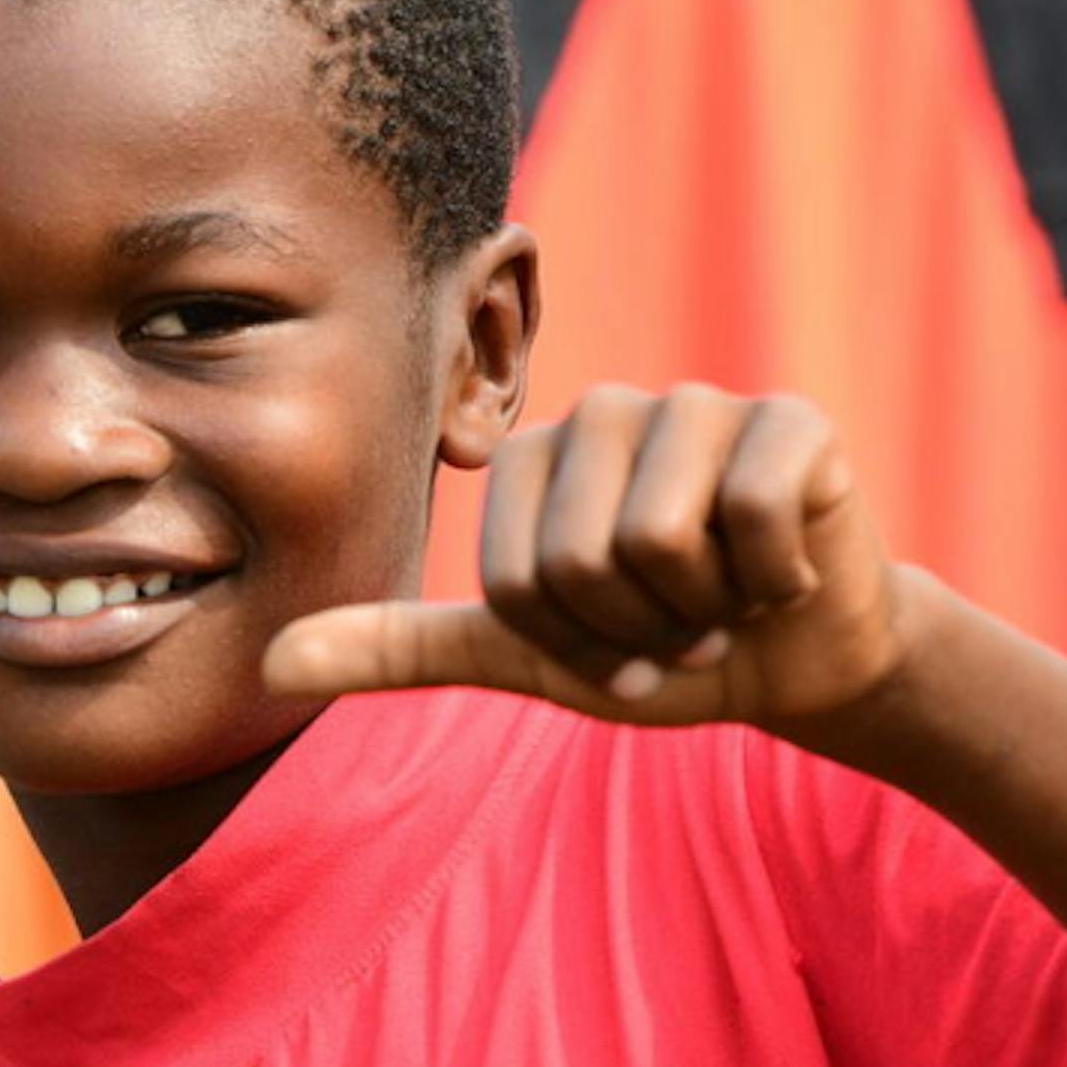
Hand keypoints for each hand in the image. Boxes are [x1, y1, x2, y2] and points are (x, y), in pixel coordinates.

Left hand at [266, 385, 914, 730]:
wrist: (795, 661)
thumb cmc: (658, 648)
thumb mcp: (522, 656)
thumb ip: (398, 648)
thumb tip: (271, 662)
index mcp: (532, 457)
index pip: (519, 582)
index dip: (576, 643)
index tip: (616, 638)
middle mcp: (608, 410)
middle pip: (584, 560)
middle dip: (642, 629)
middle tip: (682, 621)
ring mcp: (701, 405)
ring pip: (662, 539)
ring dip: (708, 609)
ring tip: (728, 595)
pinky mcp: (790, 421)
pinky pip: (754, 515)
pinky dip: (774, 576)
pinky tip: (784, 569)